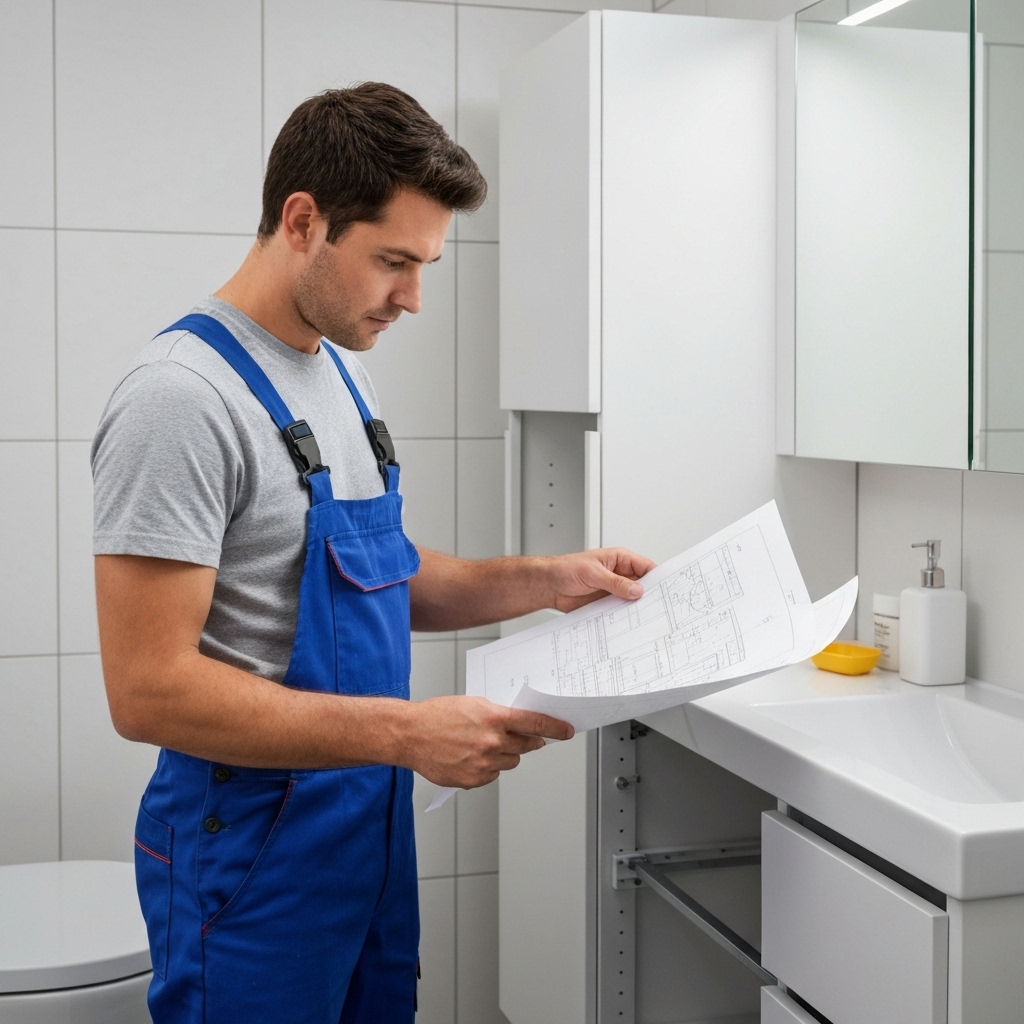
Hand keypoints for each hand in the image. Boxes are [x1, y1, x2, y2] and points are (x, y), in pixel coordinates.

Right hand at [403, 696, 573, 788]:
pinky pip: (493, 775)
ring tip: (481, 746)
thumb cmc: (438, 715)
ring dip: (504, 755)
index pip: (535, 723)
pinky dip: (488, 768)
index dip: (555, 727)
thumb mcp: (473, 704)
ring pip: (511, 762)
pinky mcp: (473, 780)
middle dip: (526, 741)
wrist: (410, 734)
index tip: (566, 731)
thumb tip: (520, 724)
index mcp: (494, 718)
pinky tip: (470, 757)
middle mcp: (492, 742)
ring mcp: (483, 763)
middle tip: (515, 737)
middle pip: (526, 746)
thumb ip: (499, 715)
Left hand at [546, 548, 657, 611]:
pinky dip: (624, 617)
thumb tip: (636, 590)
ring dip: (636, 608)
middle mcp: (619, 575)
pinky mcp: (606, 603)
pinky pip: (620, 611)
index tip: (665, 589)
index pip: (645, 567)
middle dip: (649, 595)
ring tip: (645, 618)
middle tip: (657, 607)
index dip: (657, 577)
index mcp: (619, 559)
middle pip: (642, 586)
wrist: (548, 585)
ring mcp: (613, 590)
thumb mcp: (593, 573)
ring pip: (632, 600)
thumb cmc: (565, 569)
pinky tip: (627, 623)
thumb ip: (615, 582)